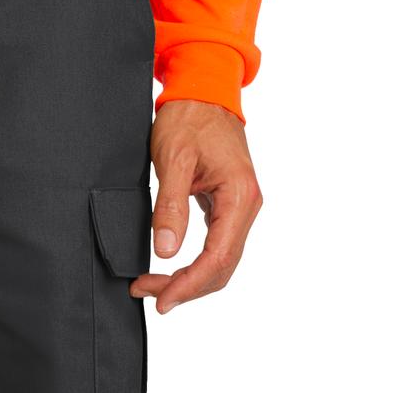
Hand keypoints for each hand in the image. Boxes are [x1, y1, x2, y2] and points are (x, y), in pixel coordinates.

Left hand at [132, 101, 262, 313]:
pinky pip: (217, 248)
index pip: (218, 258)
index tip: (161, 300)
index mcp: (239, 196)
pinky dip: (194, 265)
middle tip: (146, 292)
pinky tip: (169, 270)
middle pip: (222, 268)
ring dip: (188, 280)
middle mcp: (247, 206)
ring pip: (220, 262)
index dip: (189, 285)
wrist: (203, 92)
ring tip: (151, 285)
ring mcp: (240, 209)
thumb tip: (166, 251)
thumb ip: (170, 206)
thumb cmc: (189, 118)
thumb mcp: (173, 159)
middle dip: (185, 288)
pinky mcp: (228, 208)